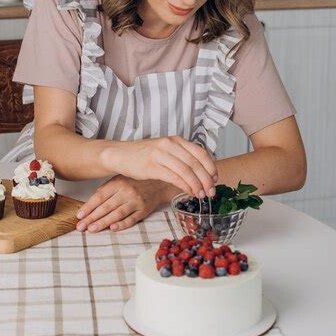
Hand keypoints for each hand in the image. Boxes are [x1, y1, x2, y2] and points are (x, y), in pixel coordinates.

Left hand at [75, 175, 172, 232]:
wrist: (159, 182)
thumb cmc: (135, 182)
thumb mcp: (120, 179)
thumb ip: (106, 190)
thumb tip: (89, 206)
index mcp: (117, 183)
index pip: (99, 196)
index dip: (88, 207)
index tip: (79, 216)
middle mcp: (126, 192)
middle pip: (106, 207)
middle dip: (92, 218)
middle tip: (80, 227)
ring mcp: (136, 201)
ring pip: (117, 214)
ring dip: (103, 222)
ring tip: (92, 229)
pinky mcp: (144, 210)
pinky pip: (132, 219)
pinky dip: (122, 224)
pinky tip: (113, 228)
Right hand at [102, 136, 217, 198]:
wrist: (120, 154)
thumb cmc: (144, 155)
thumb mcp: (166, 151)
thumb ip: (182, 158)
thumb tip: (202, 173)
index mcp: (176, 140)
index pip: (200, 153)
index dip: (211, 167)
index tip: (215, 179)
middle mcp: (170, 144)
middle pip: (195, 163)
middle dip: (206, 180)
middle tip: (212, 192)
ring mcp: (160, 154)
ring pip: (186, 171)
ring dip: (197, 185)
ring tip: (202, 195)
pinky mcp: (152, 166)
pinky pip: (174, 177)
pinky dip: (185, 186)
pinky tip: (189, 192)